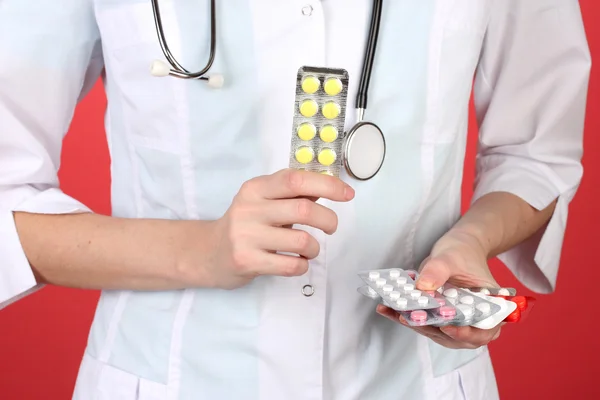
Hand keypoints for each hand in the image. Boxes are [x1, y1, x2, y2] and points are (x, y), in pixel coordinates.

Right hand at [209, 169, 354, 288]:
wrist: (209, 253)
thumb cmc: (246, 224)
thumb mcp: (264, 201)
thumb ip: (293, 194)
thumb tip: (331, 186)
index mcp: (256, 188)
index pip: (295, 179)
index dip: (326, 185)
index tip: (347, 194)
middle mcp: (249, 208)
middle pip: (303, 210)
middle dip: (328, 220)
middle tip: (331, 227)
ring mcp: (246, 236)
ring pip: (301, 240)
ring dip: (314, 247)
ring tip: (309, 249)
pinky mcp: (247, 261)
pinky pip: (291, 265)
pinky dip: (303, 265)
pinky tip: (297, 262)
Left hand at [377, 229, 502, 348]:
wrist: (457, 248)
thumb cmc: (463, 252)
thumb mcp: (451, 258)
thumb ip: (438, 271)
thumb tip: (423, 287)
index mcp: (489, 307)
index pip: (484, 330)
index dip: (467, 333)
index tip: (446, 326)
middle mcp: (474, 319)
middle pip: (456, 336)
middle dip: (431, 329)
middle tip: (408, 319)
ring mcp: (455, 320)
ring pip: (436, 332)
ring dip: (414, 324)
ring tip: (394, 312)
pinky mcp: (438, 317)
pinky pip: (423, 321)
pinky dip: (405, 317)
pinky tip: (386, 308)